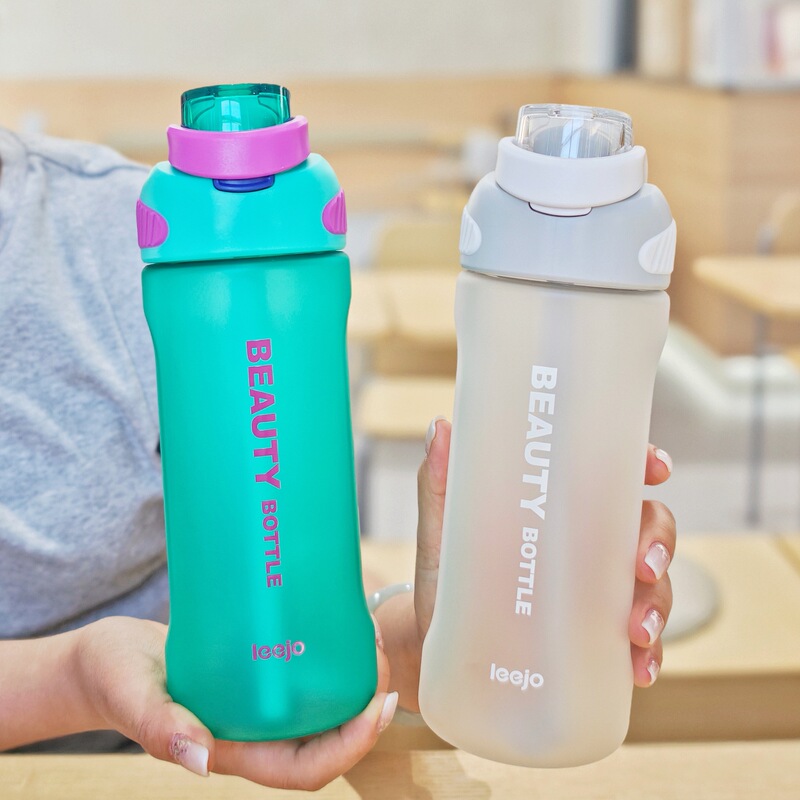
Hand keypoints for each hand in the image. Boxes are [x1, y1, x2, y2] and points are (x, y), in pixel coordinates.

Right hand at [72, 616, 393, 788]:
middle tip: (382, 660)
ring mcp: (255, 706)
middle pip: (326, 742)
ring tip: (371, 643)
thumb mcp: (134, 696)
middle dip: (365, 712)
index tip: (380, 704)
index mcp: (232, 750)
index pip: (305, 768)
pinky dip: (326, 664)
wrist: (107, 657)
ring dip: (353, 687)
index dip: (350, 747)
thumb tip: (200, 761)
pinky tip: (337, 629)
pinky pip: (299, 681)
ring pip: (319, 711)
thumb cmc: (115, 677)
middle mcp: (252, 733)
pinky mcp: (253, 676)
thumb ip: (161, 726)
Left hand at [386, 419, 675, 708]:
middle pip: (647, 528)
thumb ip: (441, 484)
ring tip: (636, 632)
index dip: (644, 464)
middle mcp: (587, 548)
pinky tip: (638, 669)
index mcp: (559, 510)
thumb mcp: (443, 534)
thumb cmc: (445, 580)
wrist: (435, 650)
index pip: (613, 476)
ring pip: (653, 587)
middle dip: (657, 542)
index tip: (655, 468)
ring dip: (657, 605)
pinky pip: (640, 645)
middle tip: (641, 566)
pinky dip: (648, 655)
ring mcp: (599, 596)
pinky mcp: (598, 643)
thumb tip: (442, 427)